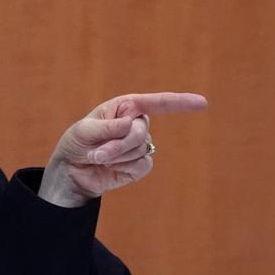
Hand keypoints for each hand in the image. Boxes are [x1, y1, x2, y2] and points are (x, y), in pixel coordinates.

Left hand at [38, 92, 207, 207]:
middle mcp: (136, 123)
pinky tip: (110, 167)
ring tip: (98, 158)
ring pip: (140, 150)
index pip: (157, 103)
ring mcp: (140, 145)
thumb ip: (107, 127)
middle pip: (141, 132)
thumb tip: (131, 124)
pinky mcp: (139, 164)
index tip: (202, 103)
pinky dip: (124, 167)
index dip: (180, 102)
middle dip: (117, 144)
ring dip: (116, 157)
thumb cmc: (76, 144)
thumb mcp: (84, 131)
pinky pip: (143, 165)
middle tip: (96, 153)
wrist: (72, 172)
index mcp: (125, 107)